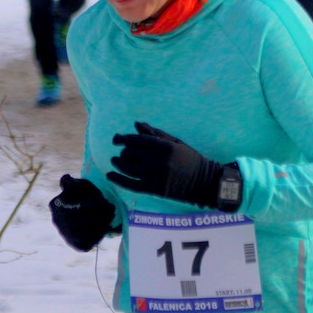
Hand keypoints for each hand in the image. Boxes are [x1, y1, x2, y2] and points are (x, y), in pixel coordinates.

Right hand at [49, 174, 116, 251]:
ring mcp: (65, 235)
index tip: (105, 200)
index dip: (93, 204)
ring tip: (111, 216)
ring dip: (100, 225)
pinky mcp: (75, 245)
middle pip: (78, 222)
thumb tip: (66, 178)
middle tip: (112, 208)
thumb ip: (71, 181)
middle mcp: (57, 222)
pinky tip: (107, 226)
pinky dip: (98, 236)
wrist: (87, 210)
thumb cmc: (83, 194)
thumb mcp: (78, 184)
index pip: (76, 207)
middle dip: (98, 215)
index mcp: (56, 205)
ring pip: (82, 234)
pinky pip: (87, 244)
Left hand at [107, 122, 223, 208]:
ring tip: (115, 161)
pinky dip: (117, 179)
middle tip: (123, 152)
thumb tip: (136, 123)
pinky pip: (130, 184)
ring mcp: (154, 175)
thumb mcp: (175, 142)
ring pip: (127, 167)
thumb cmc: (189, 159)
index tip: (115, 139)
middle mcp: (157, 160)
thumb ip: (155, 133)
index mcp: (164, 146)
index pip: (136, 140)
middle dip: (123, 152)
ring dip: (118, 163)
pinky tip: (110, 175)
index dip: (123, 139)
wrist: (202, 182)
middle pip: (130, 153)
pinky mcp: (152, 189)